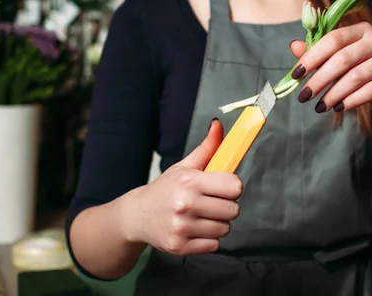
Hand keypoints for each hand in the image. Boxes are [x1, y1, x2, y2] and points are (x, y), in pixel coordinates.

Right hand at [122, 119, 242, 255]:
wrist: (137, 215)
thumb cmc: (166, 188)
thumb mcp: (185, 167)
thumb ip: (207, 148)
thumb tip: (218, 124)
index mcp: (189, 181)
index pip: (234, 186)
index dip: (232, 187)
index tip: (223, 187)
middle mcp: (185, 204)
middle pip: (233, 210)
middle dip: (226, 206)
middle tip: (211, 202)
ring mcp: (182, 227)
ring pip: (225, 228)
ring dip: (217, 223)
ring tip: (201, 216)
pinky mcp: (180, 247)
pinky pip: (214, 245)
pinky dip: (208, 239)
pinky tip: (194, 229)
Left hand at [289, 22, 371, 117]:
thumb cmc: (360, 73)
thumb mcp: (338, 62)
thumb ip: (318, 54)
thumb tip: (293, 46)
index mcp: (362, 29)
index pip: (334, 38)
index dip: (312, 56)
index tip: (296, 75)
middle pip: (343, 58)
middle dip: (320, 79)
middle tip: (304, 96)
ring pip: (356, 76)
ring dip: (333, 93)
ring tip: (319, 107)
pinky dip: (352, 100)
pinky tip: (338, 108)